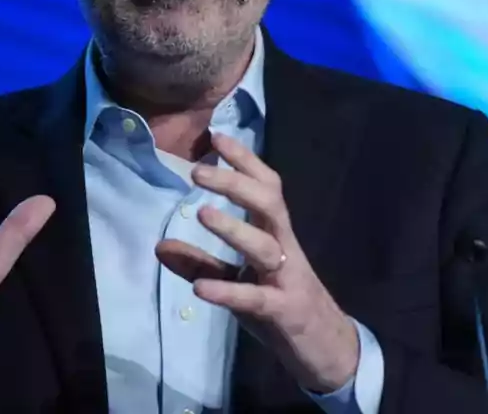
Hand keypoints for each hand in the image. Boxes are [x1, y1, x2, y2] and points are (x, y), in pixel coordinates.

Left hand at [155, 134, 357, 393]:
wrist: (327, 349)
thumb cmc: (281, 306)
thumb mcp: (240, 282)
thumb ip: (202, 264)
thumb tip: (160, 246)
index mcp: (277, 234)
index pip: (266, 187)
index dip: (244, 161)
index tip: (216, 137)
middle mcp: (285, 248)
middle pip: (269, 205)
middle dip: (236, 183)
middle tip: (198, 170)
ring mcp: (287, 279)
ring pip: (266, 247)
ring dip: (235, 229)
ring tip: (202, 213)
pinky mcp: (284, 311)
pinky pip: (256, 298)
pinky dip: (229, 291)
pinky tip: (201, 290)